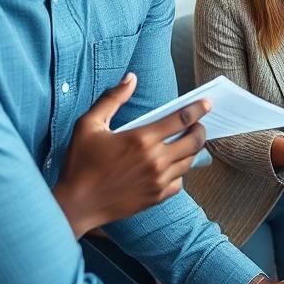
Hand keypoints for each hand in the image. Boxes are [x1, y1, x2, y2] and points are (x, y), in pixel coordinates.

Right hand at [54, 74, 208, 236]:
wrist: (77, 204)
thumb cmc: (80, 163)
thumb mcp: (88, 125)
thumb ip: (112, 99)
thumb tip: (131, 78)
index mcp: (141, 138)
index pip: (182, 119)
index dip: (198, 108)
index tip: (206, 103)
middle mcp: (155, 160)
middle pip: (194, 141)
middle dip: (200, 129)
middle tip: (197, 124)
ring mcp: (159, 180)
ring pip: (190, 161)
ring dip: (192, 150)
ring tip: (186, 142)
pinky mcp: (157, 197)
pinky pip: (180, 182)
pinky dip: (180, 172)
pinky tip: (171, 166)